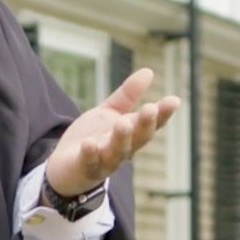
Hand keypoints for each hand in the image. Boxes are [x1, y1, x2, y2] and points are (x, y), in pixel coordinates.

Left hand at [44, 68, 180, 196]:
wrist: (65, 168)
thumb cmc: (93, 138)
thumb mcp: (109, 113)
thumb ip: (127, 96)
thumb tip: (149, 71)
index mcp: (130, 134)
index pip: (150, 124)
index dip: (163, 114)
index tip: (174, 100)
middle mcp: (122, 149)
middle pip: (138, 138)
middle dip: (145, 124)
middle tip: (150, 108)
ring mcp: (104, 160)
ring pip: (117, 152)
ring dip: (121, 138)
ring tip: (123, 123)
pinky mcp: (84, 167)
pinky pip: (89, 162)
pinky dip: (90, 153)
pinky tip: (89, 143)